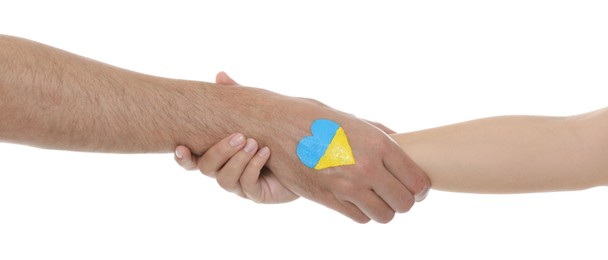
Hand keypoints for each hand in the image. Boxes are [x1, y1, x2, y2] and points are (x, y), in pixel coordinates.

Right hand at [175, 72, 297, 202]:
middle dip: (220, 151)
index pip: (193, 159)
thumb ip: (236, 97)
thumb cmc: (276, 132)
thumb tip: (220, 75)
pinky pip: (248, 185)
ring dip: (237, 160)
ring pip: (225, 179)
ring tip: (254, 143)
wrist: (305, 155)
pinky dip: (254, 166)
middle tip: (240, 136)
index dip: (183, 157)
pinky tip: (266, 152)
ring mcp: (240, 185)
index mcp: (220, 154)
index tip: (181, 146)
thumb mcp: (256, 112)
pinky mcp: (257, 194)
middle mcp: (226, 171)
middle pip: (206, 168)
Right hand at [180, 72, 429, 222]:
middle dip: (406, 199)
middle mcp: (364, 167)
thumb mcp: (350, 117)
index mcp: (376, 143)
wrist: (273, 125)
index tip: (417, 185)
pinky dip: (363, 212)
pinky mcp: (326, 199)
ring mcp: (345, 187)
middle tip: (399, 191)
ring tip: (378, 196)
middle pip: (405, 202)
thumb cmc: (312, 116)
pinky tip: (358, 198)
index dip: (421, 187)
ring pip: (384, 215)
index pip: (416, 180)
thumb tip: (403, 142)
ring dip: (385, 208)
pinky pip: (359, 218)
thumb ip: (379, 133)